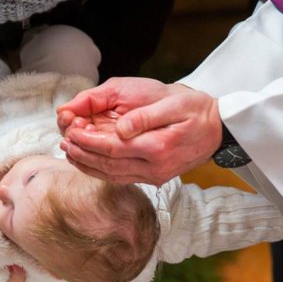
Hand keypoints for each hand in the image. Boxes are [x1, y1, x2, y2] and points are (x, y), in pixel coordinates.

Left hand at [57, 79, 222, 185]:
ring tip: (70, 153)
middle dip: (82, 154)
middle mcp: (154, 167)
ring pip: (113, 175)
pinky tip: (90, 163)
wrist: (218, 129)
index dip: (88, 141)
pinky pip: (122, 178)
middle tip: (63, 143)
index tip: (71, 130)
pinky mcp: (155, 178)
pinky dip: (102, 171)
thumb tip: (121, 128)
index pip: (112, 148)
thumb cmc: (195, 110)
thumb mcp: (173, 103)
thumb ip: (145, 117)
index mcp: (157, 147)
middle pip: (108, 165)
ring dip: (89, 166)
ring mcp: (155, 176)